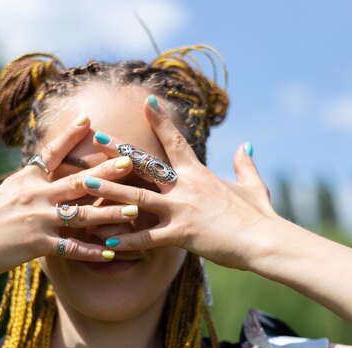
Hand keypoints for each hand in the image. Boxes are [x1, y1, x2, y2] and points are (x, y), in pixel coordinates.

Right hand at [0, 115, 137, 281]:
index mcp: (21, 180)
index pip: (50, 153)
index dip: (71, 136)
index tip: (90, 120)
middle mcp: (33, 195)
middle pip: (78, 180)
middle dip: (107, 171)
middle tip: (132, 161)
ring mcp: (37, 219)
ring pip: (82, 213)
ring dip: (111, 211)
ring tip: (135, 208)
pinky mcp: (37, 244)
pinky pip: (72, 249)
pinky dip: (93, 252)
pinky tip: (112, 254)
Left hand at [80, 99, 279, 269]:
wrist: (265, 239)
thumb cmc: (258, 215)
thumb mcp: (254, 185)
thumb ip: (245, 164)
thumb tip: (246, 145)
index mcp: (199, 173)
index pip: (175, 141)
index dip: (160, 120)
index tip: (145, 102)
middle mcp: (186, 186)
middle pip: (146, 164)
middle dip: (119, 150)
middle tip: (96, 138)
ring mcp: (182, 209)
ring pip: (137, 197)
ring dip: (110, 190)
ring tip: (85, 183)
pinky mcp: (182, 233)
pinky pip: (147, 238)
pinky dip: (126, 240)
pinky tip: (105, 241)